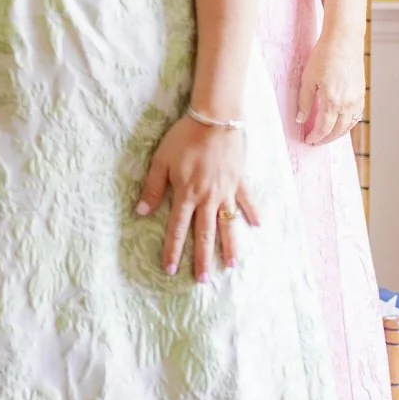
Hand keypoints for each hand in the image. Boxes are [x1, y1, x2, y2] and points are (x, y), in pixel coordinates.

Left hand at [135, 115, 260, 281]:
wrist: (215, 119)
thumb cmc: (184, 138)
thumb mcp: (161, 161)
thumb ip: (152, 187)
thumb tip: (141, 212)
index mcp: (186, 194)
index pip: (178, 229)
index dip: (173, 250)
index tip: (170, 269)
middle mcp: (208, 198)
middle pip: (205, 234)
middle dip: (202, 259)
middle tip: (201, 280)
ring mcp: (226, 191)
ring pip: (228, 224)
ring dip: (229, 246)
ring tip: (231, 266)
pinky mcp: (239, 181)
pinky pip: (247, 201)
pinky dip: (252, 213)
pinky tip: (257, 226)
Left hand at [296, 28, 363, 145]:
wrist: (344, 40)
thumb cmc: (324, 56)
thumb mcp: (308, 79)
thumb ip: (304, 102)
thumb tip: (301, 120)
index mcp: (333, 101)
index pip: (324, 128)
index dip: (315, 137)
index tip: (308, 140)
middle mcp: (348, 103)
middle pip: (338, 130)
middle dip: (326, 139)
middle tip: (315, 141)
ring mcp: (357, 99)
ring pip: (349, 125)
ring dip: (338, 133)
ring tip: (326, 136)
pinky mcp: (361, 93)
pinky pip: (356, 115)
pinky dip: (348, 123)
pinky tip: (340, 123)